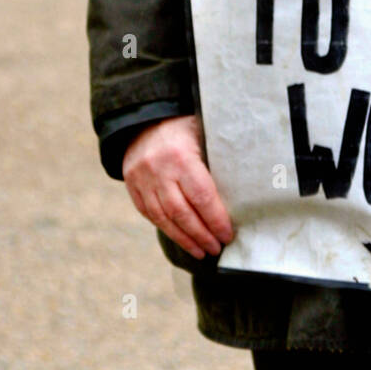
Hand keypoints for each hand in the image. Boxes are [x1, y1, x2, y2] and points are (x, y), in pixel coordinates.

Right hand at [122, 115, 233, 260]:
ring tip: (200, 251)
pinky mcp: (131, 186)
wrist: (145, 118)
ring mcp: (141, 179)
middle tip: (216, 248)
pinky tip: (180, 238)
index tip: (228, 235)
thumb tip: (239, 196)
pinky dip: (166, 228)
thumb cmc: (184, 127)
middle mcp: (158, 170)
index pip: (202, 196)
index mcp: (181, 155)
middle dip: (201, 235)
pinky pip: (149, 214)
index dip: (216, 220)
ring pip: (163, 218)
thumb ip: (216, 162)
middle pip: (182, 213)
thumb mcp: (203, 134)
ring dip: (184, 239)